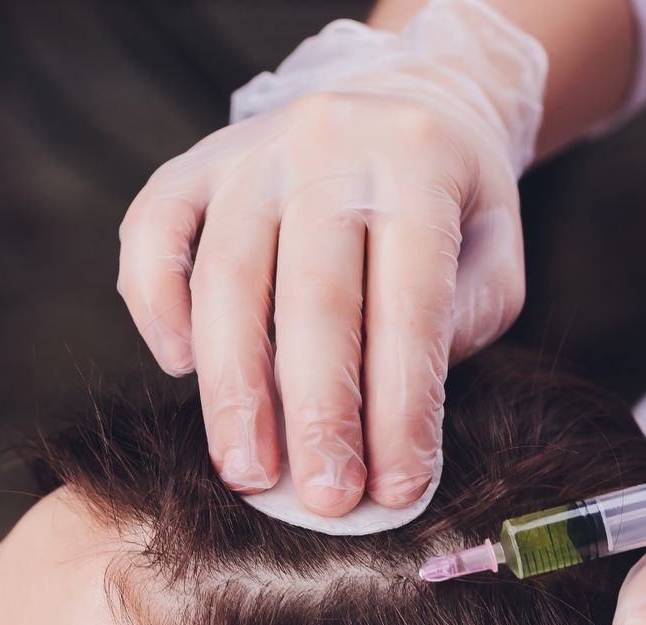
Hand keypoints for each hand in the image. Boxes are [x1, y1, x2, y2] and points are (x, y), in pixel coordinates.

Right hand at [116, 2, 546, 515]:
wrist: (390, 104)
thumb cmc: (445, 206)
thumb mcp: (493, 247)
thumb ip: (468, 318)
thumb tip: (397, 405)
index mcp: (418, 163)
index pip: (410, 304)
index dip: (403, 406)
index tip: (398, 489)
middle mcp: (328, 146)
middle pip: (314, 298)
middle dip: (317, 413)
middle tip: (323, 499)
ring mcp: (249, 152)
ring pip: (227, 278)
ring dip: (234, 389)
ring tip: (248, 472)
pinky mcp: (190, 165)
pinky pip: (152, 234)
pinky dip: (156, 306)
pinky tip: (179, 369)